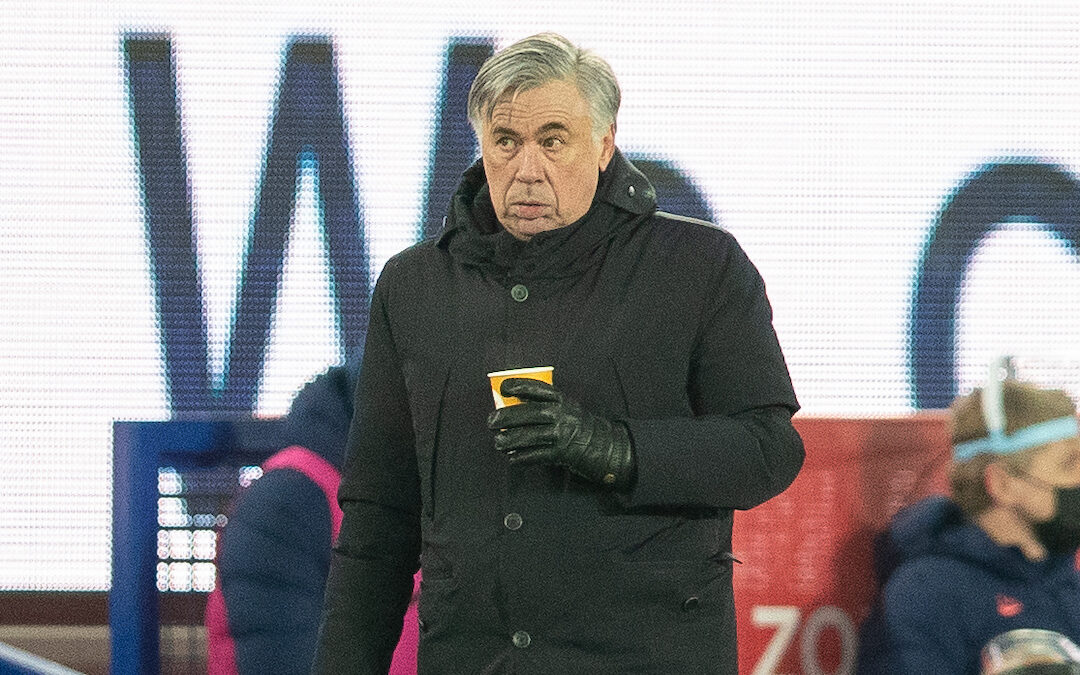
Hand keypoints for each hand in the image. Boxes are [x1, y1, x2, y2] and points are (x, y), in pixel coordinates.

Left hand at [486, 378, 635, 489]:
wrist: (604, 445)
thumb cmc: (578, 425)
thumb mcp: (566, 407)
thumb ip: (545, 404)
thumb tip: (512, 405)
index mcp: (561, 399)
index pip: (537, 389)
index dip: (518, 386)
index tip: (503, 388)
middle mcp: (561, 414)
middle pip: (529, 413)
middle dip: (506, 417)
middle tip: (491, 421)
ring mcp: (562, 434)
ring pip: (529, 436)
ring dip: (509, 440)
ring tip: (497, 442)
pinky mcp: (561, 453)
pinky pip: (536, 455)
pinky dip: (521, 458)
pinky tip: (512, 458)